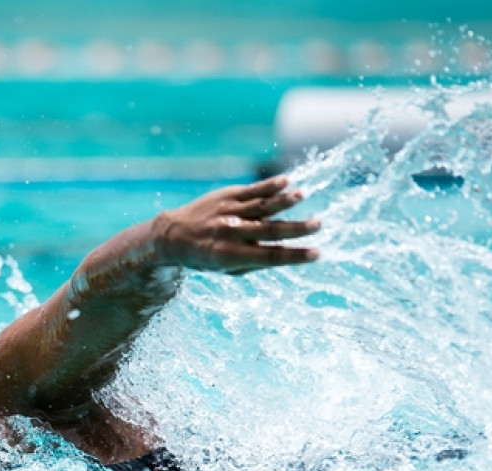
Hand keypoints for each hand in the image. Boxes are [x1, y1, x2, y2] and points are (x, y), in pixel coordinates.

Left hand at [153, 176, 319, 273]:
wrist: (173, 235)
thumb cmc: (206, 257)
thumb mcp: (226, 268)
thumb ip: (254, 262)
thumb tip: (285, 255)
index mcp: (229, 255)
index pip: (268, 256)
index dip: (294, 256)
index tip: (317, 254)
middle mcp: (228, 232)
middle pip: (268, 230)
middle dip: (295, 228)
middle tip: (318, 225)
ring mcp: (227, 211)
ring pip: (260, 206)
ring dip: (283, 200)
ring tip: (302, 196)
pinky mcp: (226, 196)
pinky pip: (251, 191)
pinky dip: (269, 186)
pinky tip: (286, 181)